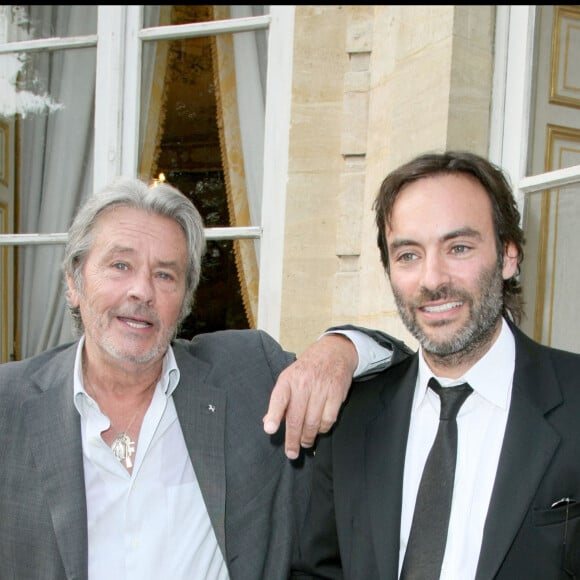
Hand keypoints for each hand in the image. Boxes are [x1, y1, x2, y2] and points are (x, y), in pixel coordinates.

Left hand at [263, 333, 357, 458]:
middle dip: (293, 439)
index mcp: (288, 379)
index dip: (274, 415)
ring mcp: (321, 388)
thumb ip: (280, 400)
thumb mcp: (289, 378)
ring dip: (308, 437)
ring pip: (313, 422)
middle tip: (291, 452)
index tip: (270, 429)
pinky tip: (319, 430)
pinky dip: (323, 429)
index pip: (279, 398)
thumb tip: (268, 422)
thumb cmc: (307, 369)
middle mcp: (304, 383)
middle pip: (297, 417)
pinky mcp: (336, 393)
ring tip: (305, 443)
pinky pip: (328, 419)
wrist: (333, 352)